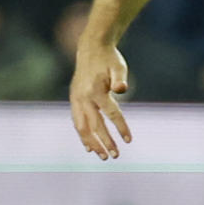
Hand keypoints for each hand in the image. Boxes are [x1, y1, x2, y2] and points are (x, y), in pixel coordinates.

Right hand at [70, 41, 132, 158]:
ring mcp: (76, 99)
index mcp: (95, 91)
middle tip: (115, 156)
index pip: (110, 114)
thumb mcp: (119, 66)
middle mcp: (83, 97)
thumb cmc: (109, 59)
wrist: (91, 48)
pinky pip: (76, 121)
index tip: (129, 141)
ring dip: (92, 143)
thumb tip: (122, 89)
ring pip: (82, 127)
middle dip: (105, 142)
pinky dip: (82, 134)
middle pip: (94, 125)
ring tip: (102, 156)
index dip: (120, 128)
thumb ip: (120, 78)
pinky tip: (89, 147)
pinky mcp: (74, 100)